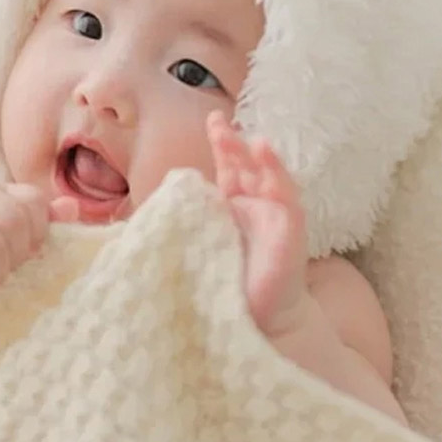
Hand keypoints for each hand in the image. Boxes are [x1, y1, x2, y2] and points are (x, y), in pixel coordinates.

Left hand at [206, 109, 309, 335]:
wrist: (257, 321)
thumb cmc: (226, 285)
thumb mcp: (199, 248)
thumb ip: (187, 224)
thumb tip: (153, 209)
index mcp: (232, 207)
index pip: (227, 169)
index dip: (221, 146)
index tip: (212, 120)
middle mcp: (253, 205)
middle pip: (243, 166)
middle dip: (231, 143)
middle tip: (216, 120)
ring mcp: (272, 214)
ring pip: (263, 174)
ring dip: (252, 154)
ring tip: (239, 135)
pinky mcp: (289, 227)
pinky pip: (284, 194)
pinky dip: (275, 170)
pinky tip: (264, 151)